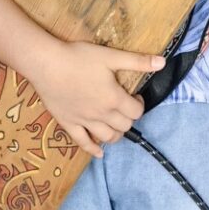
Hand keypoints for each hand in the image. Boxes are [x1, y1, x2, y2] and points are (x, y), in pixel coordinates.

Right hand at [34, 39, 159, 157]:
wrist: (46, 64)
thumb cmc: (79, 57)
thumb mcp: (111, 56)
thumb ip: (137, 61)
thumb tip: (162, 63)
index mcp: (113, 98)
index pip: (136, 112)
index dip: (140, 105)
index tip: (135, 96)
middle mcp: (101, 114)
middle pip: (124, 126)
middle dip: (129, 118)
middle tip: (125, 108)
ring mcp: (84, 121)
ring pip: (107, 137)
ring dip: (116, 134)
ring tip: (115, 125)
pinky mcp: (68, 124)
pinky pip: (83, 143)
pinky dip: (93, 150)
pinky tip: (99, 153)